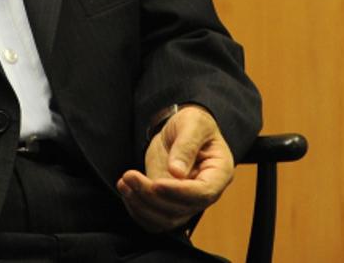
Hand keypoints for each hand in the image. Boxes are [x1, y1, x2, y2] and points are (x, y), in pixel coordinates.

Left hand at [116, 105, 235, 232]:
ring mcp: (186, 201)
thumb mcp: (192, 124)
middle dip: (152, 196)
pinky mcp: (168, 202)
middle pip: (181, 209)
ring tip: (124, 183)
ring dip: (141, 206)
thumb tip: (177, 173)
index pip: (203, 193)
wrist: (180, 130)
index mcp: (218, 173)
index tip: (156, 183)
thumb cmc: (192, 124)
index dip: (178, 192)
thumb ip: (186, 145)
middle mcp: (205, 193)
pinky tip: (125, 190)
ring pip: (166, 220)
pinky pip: (154, 220)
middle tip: (129, 175)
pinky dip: (137, 210)